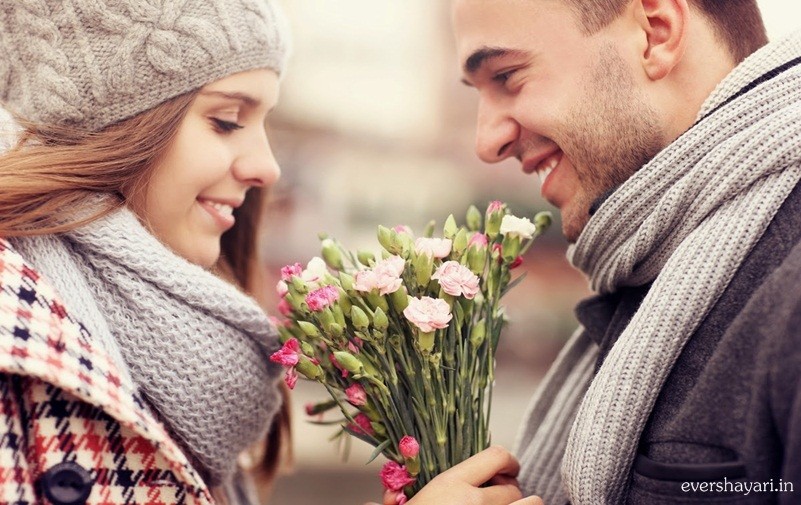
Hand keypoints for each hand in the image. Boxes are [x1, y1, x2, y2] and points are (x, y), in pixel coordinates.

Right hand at [363, 446, 544, 504]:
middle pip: (512, 486)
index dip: (508, 460)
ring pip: (531, 504)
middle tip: (504, 498)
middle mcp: (474, 501)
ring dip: (528, 504)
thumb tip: (373, 503)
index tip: (508, 468)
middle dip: (511, 491)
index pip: (496, 455)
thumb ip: (392, 501)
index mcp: (450, 484)